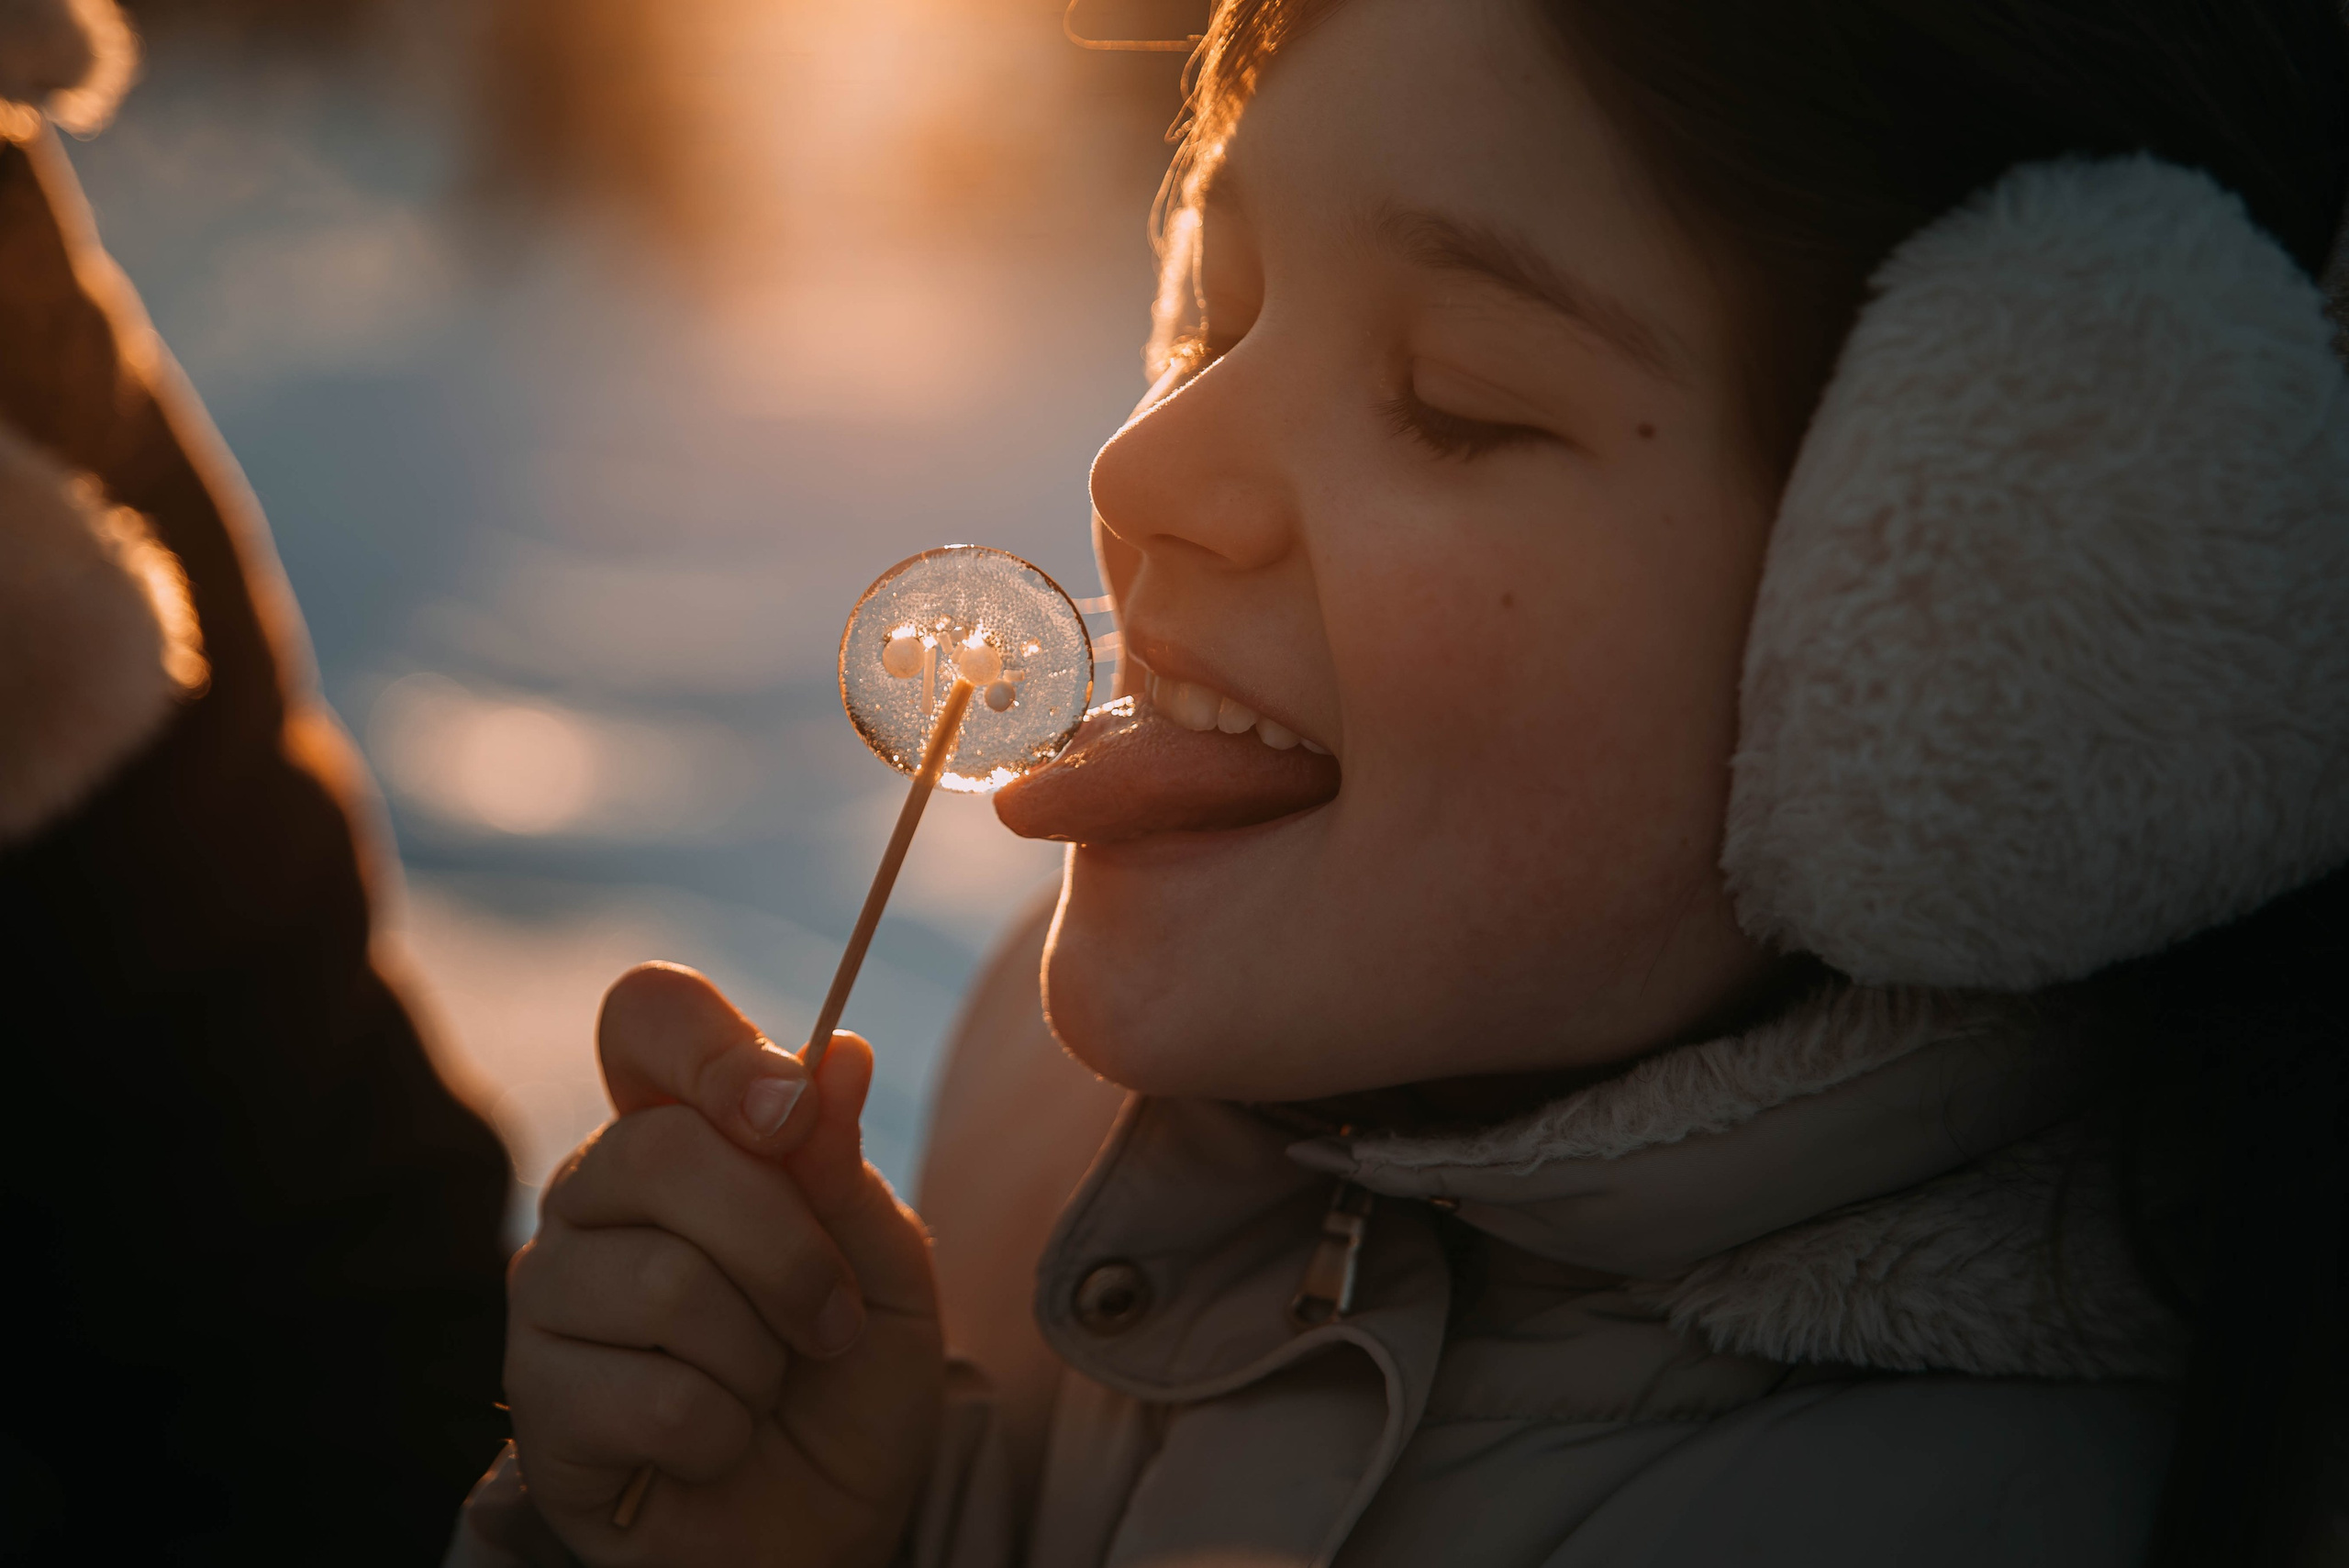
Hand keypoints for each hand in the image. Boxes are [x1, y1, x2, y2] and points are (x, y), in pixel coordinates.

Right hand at [504, 963, 944, 1565]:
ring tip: (770, 1382)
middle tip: (830, 1317)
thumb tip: (843, 1055)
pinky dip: (726, 1427)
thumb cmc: (848, 1379)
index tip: (787, 1110)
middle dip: (785, 1244)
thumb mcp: (883, 1264)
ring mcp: (549, 1298)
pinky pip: (654, 1395)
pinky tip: (720, 1441)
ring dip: (762, 1351)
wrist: (831, 1522)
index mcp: (677, 1131)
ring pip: (663, 1281)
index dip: (709, 1045)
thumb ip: (845, 1168)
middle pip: (659, 1149)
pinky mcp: (540, 1408)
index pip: (646, 1017)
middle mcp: (592, 1196)